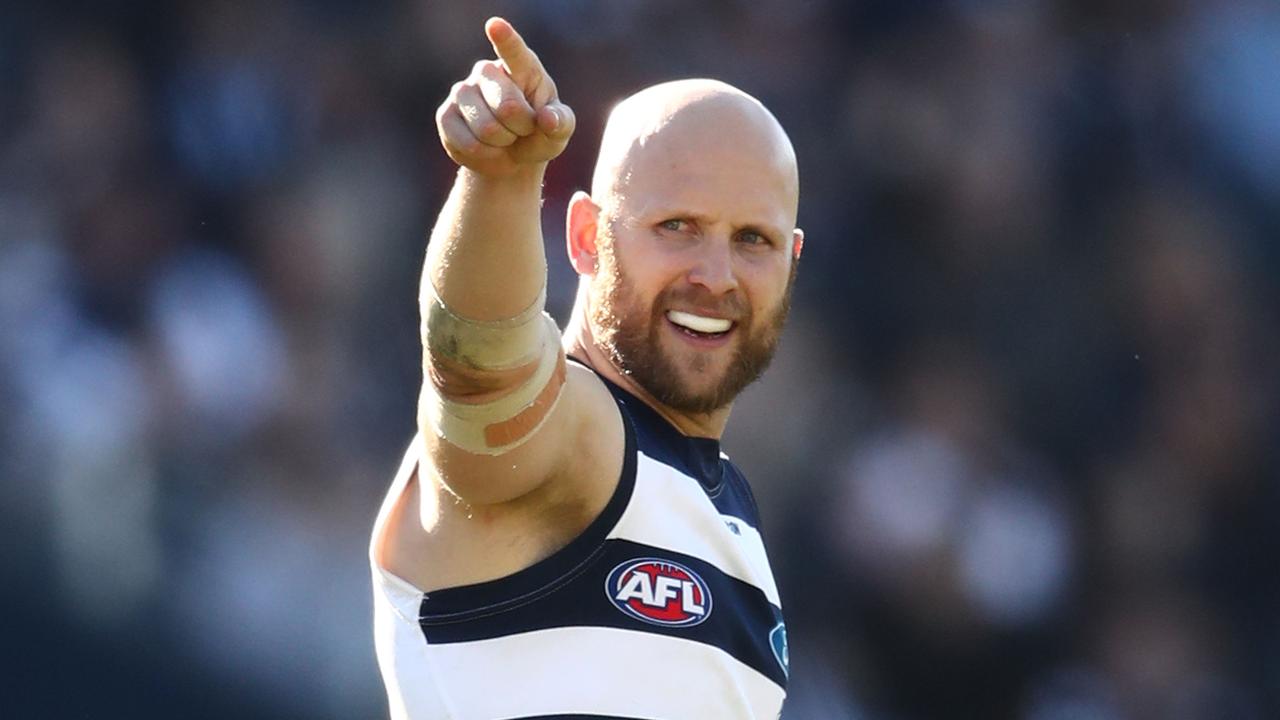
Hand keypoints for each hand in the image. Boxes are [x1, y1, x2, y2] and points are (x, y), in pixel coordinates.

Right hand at [436, 17, 576, 176]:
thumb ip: (560, 123)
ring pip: (486, 128)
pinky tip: (487, 147)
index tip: (495, 26)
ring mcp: (462, 91)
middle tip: (523, 130)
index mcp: (521, 67)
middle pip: (507, 106)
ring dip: (502, 143)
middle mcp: (487, 71)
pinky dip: (484, 154)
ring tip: (505, 138)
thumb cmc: (538, 135)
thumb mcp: (558, 131)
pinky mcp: (445, 115)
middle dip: (522, 128)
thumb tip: (547, 119)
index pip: (514, 51)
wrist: (510, 158)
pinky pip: (468, 143)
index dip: (505, 39)